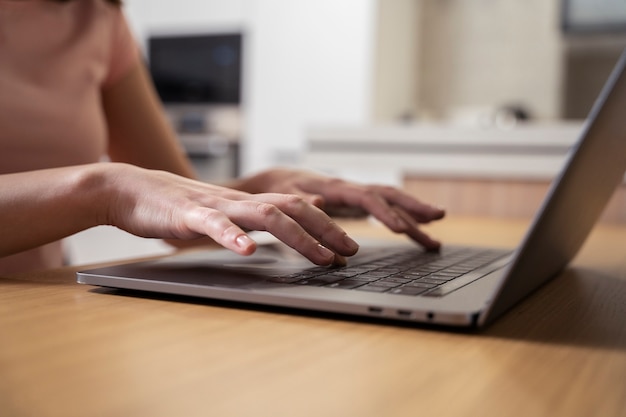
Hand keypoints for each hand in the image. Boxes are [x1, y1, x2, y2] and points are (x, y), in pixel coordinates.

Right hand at [102, 163, 358, 265]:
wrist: (128, 189)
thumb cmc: (174, 206)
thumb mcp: (220, 212)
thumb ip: (249, 215)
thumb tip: (281, 219)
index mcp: (246, 202)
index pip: (296, 207)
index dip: (326, 224)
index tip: (348, 245)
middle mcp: (238, 201)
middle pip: (293, 207)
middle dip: (326, 230)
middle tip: (350, 251)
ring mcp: (214, 206)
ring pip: (264, 214)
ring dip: (298, 236)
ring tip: (321, 257)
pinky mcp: (187, 215)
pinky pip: (213, 224)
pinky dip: (233, 237)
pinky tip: (248, 250)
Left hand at [233, 168, 444, 249]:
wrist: (276, 180)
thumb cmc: (279, 189)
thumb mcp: (285, 196)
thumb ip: (302, 202)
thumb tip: (320, 203)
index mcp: (335, 187)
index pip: (365, 197)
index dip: (384, 212)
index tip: (400, 228)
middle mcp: (350, 189)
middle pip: (388, 195)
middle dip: (414, 206)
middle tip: (438, 216)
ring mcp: (355, 196)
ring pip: (390, 203)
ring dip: (413, 216)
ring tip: (435, 233)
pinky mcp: (355, 204)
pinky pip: (383, 210)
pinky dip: (400, 220)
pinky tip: (416, 230)